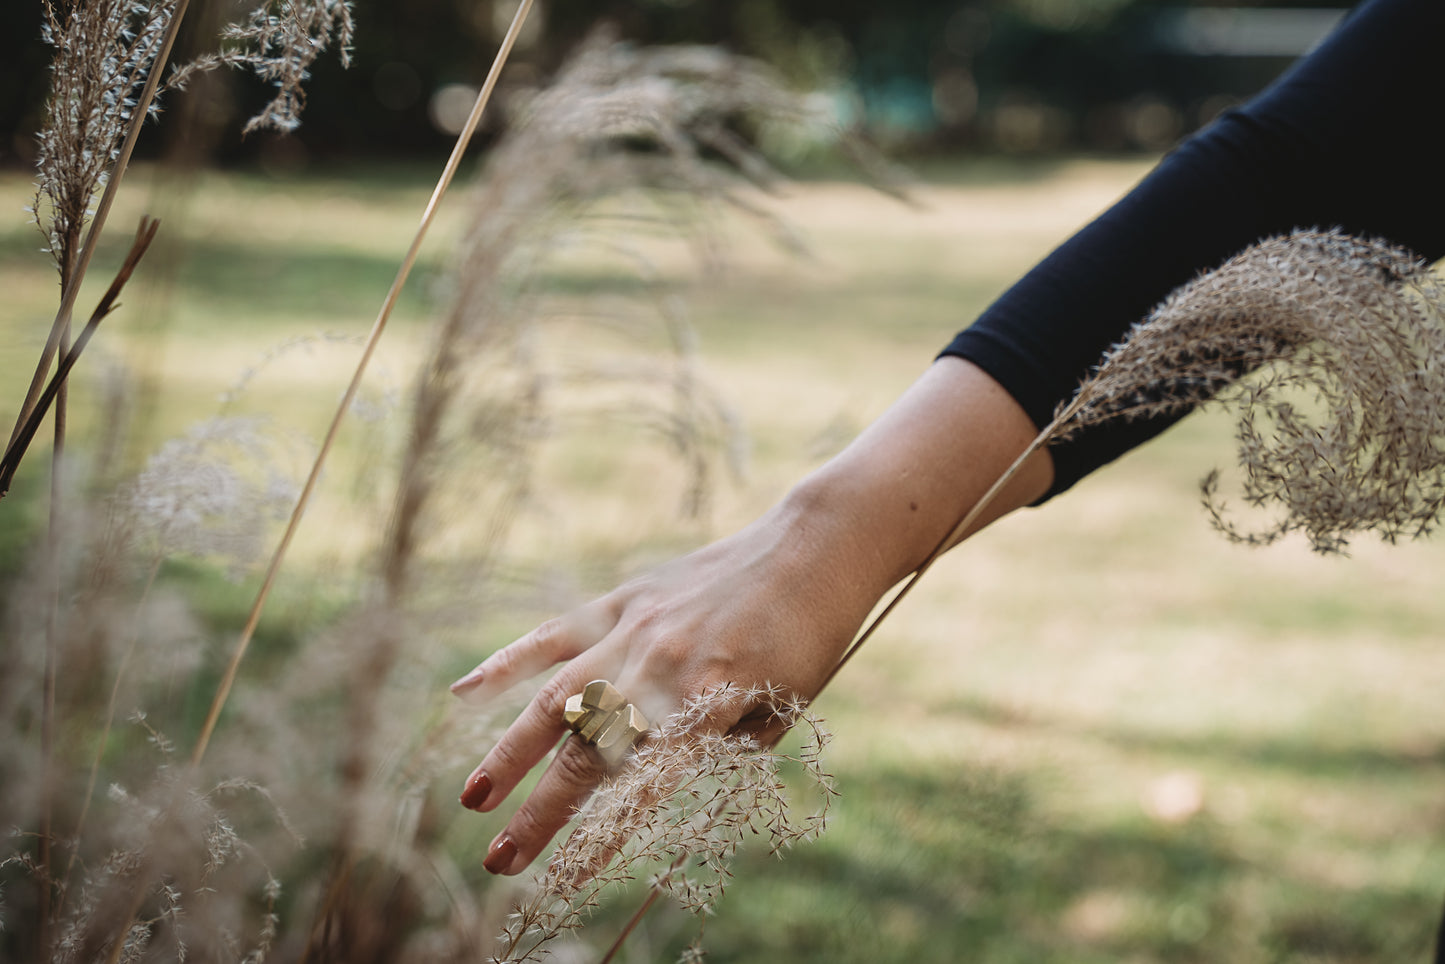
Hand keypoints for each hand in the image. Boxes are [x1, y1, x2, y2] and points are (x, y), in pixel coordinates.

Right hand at [449, 492, 882, 875]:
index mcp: (709, 705)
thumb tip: (659, 788)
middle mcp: (664, 668)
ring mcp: (637, 629)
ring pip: (557, 697)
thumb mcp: (782, 711)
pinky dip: (507, 662)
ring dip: (511, 752)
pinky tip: (462, 693)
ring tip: (472, 799)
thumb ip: (720, 751)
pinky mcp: (625, 598)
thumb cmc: (807, 639)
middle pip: (587, 751)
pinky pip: (556, 634)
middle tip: (497, 860)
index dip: (598, 838)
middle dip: (540, 810)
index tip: (560, 880)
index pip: (640, 788)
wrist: (814, 548)